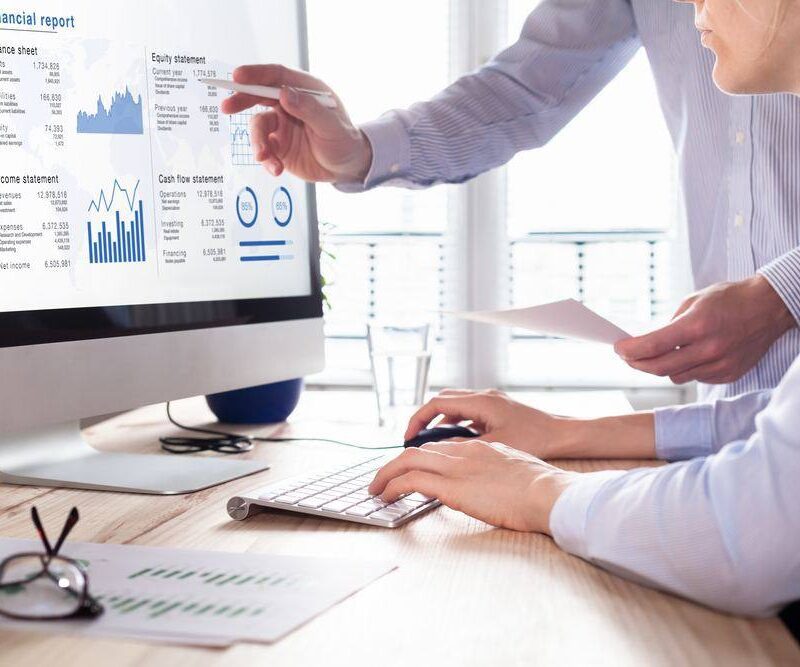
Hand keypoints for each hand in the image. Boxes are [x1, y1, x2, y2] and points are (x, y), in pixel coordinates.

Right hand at [220, 64, 372, 182]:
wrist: (347, 167)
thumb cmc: (344, 141)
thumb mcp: (331, 125)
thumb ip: (308, 109)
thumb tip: (285, 93)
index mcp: (305, 90)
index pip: (277, 76)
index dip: (256, 74)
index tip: (238, 77)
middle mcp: (289, 104)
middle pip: (259, 96)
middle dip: (241, 100)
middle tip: (226, 107)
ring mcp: (282, 125)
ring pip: (258, 127)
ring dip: (258, 143)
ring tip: (265, 158)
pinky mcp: (278, 145)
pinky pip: (264, 150)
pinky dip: (266, 160)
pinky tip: (276, 169)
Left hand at [368, 441, 576, 532]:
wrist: (549, 494)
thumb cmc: (541, 490)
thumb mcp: (514, 471)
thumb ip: (495, 472)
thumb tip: (488, 484)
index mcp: (480, 448)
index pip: (440, 448)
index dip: (420, 458)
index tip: (409, 469)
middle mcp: (464, 452)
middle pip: (419, 451)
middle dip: (396, 464)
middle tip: (383, 478)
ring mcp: (457, 467)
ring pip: (408, 461)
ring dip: (387, 474)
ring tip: (376, 489)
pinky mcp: (452, 486)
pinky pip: (411, 480)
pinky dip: (393, 486)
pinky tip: (385, 496)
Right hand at [405, 389, 573, 458]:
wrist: (563, 434)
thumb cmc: (535, 439)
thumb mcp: (494, 447)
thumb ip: (464, 447)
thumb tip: (438, 451)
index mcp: (480, 402)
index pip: (437, 403)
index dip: (418, 420)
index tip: (408, 437)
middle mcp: (484, 396)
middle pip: (443, 401)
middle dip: (425, 419)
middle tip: (415, 440)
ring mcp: (491, 401)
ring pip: (456, 406)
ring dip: (441, 422)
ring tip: (432, 444)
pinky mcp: (497, 410)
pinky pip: (468, 412)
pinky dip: (457, 424)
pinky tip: (457, 443)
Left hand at [615, 275, 794, 384]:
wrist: (769, 308)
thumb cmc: (730, 299)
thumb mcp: (693, 302)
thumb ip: (670, 325)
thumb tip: (648, 343)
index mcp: (697, 326)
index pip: (653, 346)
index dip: (630, 350)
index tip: (618, 348)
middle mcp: (709, 349)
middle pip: (660, 368)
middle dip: (637, 363)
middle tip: (627, 357)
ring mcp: (720, 365)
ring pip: (676, 376)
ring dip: (662, 367)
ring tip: (658, 354)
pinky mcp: (728, 374)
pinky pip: (696, 378)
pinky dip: (686, 369)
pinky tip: (688, 356)